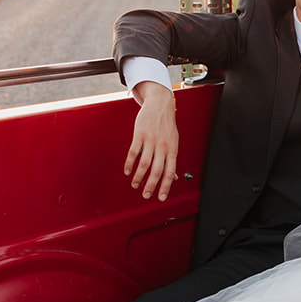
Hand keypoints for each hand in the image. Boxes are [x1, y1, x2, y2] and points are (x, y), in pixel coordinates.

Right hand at [124, 82, 177, 199]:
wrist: (160, 104)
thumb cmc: (167, 124)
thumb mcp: (173, 142)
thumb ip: (171, 159)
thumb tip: (173, 177)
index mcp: (172, 149)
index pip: (170, 172)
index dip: (166, 186)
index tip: (161, 197)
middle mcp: (162, 146)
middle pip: (157, 170)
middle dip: (151, 186)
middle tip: (145, 195)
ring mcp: (151, 140)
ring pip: (145, 163)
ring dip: (139, 177)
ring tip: (135, 185)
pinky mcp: (140, 135)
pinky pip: (134, 152)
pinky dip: (130, 163)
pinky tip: (128, 171)